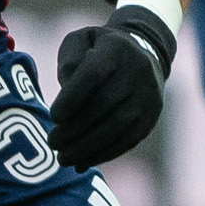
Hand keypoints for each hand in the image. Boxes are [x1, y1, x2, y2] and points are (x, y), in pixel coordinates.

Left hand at [50, 0, 177, 168]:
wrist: (141, 52)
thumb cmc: (97, 51)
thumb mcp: (79, 43)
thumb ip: (69, 63)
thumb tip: (65, 97)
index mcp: (116, 48)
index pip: (94, 73)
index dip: (73, 97)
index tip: (53, 117)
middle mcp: (138, 70)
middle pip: (106, 104)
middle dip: (75, 129)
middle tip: (52, 143)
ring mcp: (149, 95)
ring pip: (119, 127)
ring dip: (88, 147)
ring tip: (63, 158)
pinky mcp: (152, 116)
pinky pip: (129, 140)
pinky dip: (104, 154)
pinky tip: (82, 162)